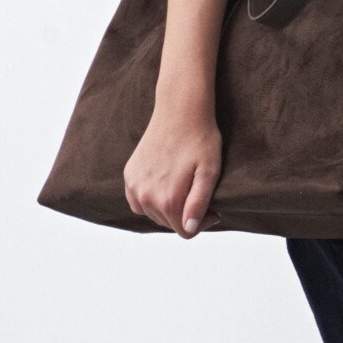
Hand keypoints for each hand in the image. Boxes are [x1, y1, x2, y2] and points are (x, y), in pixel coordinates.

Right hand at [123, 100, 223, 237]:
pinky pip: (138, 201)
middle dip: (186, 215)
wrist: (180, 111)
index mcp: (167, 200)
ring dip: (169, 207)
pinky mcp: (129, 175)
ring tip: (184, 187)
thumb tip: (188, 228)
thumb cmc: (200, 140)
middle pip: (169, 223)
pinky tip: (165, 186)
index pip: (185, 231)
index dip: (202, 223)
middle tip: (200, 194)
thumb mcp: (209, 172)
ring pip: (154, 213)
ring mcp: (134, 186)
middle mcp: (145, 196)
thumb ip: (198, 203)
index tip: (213, 208)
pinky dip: (151, 199)